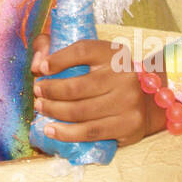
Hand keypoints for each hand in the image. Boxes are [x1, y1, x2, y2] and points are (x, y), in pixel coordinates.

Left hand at [30, 36, 166, 146]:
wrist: (145, 102)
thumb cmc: (106, 76)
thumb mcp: (88, 56)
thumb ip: (55, 48)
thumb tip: (38, 65)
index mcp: (113, 53)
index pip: (83, 50)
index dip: (58, 59)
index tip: (41, 68)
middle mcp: (124, 76)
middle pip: (77, 86)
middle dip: (50, 91)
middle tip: (37, 92)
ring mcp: (128, 102)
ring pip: (80, 111)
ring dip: (54, 111)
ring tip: (41, 108)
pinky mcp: (128, 125)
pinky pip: (90, 132)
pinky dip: (66, 133)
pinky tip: (51, 130)